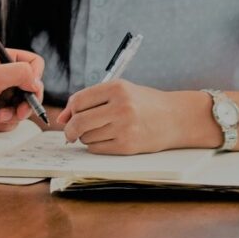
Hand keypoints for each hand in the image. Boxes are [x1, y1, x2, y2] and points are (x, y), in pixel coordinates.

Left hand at [0, 48, 43, 134]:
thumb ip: (19, 73)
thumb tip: (37, 83)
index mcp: (5, 60)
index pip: (34, 63)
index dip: (36, 76)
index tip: (30, 88)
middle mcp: (7, 77)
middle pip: (34, 89)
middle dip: (26, 103)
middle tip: (19, 112)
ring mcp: (5, 95)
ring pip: (25, 108)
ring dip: (12, 116)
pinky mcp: (1, 112)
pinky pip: (14, 121)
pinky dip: (2, 124)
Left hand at [58, 80, 181, 154]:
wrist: (176, 117)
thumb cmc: (143, 102)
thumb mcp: (120, 91)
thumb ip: (90, 100)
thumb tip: (61, 118)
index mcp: (117, 89)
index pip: (78, 101)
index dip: (69, 111)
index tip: (68, 117)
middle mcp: (121, 107)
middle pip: (79, 122)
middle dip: (70, 129)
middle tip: (71, 132)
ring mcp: (125, 128)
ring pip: (87, 137)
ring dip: (85, 137)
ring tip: (99, 131)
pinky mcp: (128, 146)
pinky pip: (97, 149)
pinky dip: (95, 146)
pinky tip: (105, 139)